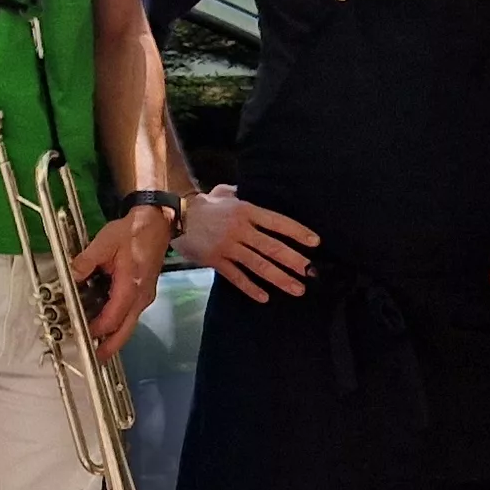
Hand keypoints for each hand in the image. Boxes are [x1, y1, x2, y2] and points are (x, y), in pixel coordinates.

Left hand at [82, 208, 170, 353]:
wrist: (156, 223)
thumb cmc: (132, 232)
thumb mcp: (105, 242)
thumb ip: (85, 261)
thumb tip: (70, 276)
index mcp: (131, 288)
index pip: (111, 319)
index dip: (94, 331)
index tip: (78, 335)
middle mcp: (140, 298)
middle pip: (124, 331)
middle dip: (109, 347)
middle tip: (93, 359)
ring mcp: (144, 297)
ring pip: (128, 325)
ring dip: (112, 336)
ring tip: (94, 345)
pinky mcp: (143, 293)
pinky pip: (129, 315)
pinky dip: (116, 323)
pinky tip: (102, 323)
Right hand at [179, 185, 319, 300]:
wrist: (173, 215)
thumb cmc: (202, 204)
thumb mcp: (224, 192)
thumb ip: (242, 194)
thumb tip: (255, 192)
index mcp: (246, 210)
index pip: (278, 222)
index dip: (298, 232)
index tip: (315, 243)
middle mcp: (240, 229)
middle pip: (272, 247)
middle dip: (294, 261)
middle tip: (311, 273)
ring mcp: (228, 247)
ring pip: (258, 265)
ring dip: (280, 278)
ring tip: (297, 289)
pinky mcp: (215, 260)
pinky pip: (236, 277)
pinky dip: (250, 287)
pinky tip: (264, 297)